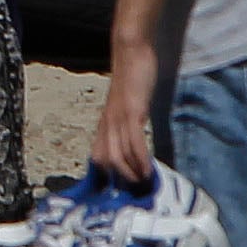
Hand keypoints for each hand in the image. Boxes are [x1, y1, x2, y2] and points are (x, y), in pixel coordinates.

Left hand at [88, 68, 157, 186]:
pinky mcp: (132, 111)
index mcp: (104, 125)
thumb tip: (133, 143)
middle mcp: (107, 124)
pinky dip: (141, 159)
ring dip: (131, 174)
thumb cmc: (130, 78)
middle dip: (119, 181)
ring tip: (143, 187)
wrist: (130, 51)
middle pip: (105, 162)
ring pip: (118, 155)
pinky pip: (134, 141)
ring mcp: (118, 119)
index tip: (118, 192)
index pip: (98, 158)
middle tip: (135, 196)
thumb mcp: (125, 105)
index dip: (106, 177)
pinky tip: (149, 170)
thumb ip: (126, 123)